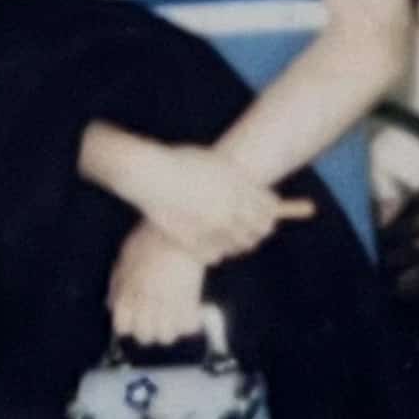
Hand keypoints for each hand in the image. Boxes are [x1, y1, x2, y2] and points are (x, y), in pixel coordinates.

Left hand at [108, 222, 206, 344]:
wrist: (179, 230)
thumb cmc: (150, 238)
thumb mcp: (126, 257)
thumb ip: (118, 283)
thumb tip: (112, 304)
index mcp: (127, 291)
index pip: (122, 326)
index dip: (128, 324)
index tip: (134, 319)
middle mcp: (145, 301)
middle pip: (144, 336)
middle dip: (147, 331)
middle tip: (154, 320)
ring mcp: (167, 304)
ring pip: (165, 336)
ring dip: (168, 330)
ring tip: (172, 319)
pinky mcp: (190, 300)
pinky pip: (188, 326)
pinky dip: (189, 323)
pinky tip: (189, 313)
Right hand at [132, 143, 312, 264]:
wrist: (148, 173)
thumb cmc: (178, 162)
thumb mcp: (214, 163)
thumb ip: (237, 181)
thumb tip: (257, 196)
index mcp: (238, 186)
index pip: (269, 207)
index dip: (270, 212)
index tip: (268, 215)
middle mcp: (230, 208)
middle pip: (259, 230)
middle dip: (258, 231)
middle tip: (254, 232)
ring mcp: (212, 227)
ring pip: (238, 246)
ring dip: (238, 244)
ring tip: (231, 239)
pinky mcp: (195, 241)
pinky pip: (215, 256)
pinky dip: (214, 252)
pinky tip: (208, 245)